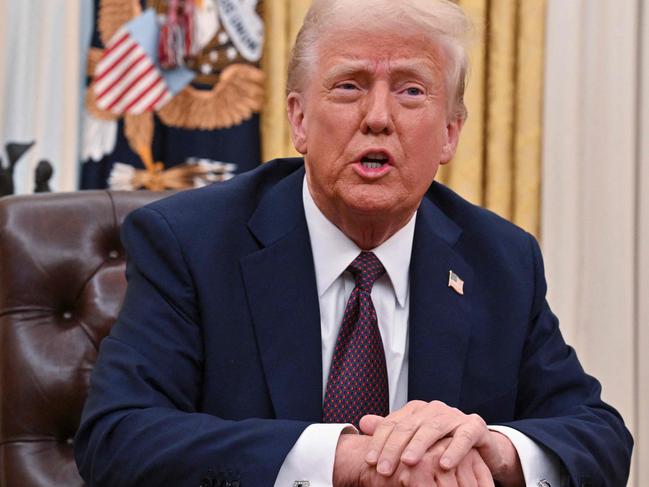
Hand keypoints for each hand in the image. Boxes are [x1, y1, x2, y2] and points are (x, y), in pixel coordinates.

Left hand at [359, 400, 522, 485]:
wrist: (479, 447)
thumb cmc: (442, 444)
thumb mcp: (414, 439)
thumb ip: (390, 431)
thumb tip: (363, 423)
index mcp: (416, 410)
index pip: (393, 423)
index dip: (380, 442)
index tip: (370, 461)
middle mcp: (433, 409)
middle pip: (409, 426)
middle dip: (394, 448)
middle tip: (383, 469)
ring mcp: (454, 416)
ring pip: (433, 429)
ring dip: (419, 446)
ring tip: (408, 462)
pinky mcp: (475, 426)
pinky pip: (464, 437)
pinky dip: (454, 450)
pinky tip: (443, 464)